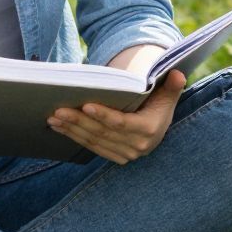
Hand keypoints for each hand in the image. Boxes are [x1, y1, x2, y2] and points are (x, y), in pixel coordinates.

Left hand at [48, 68, 185, 164]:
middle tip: (58, 110)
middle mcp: (137, 146)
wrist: (160, 126)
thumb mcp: (168, 94)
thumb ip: (173, 86)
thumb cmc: (160, 104)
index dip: (104, 115)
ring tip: (54, 117)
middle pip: (102, 133)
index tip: (85, 105)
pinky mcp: (115, 157)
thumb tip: (178, 75)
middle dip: (78, 121)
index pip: (122, 123)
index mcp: (149, 130)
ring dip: (72, 130)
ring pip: (93, 141)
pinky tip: (59, 128)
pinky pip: (91, 147)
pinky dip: (74, 137)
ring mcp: (125, 154)